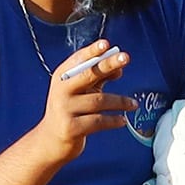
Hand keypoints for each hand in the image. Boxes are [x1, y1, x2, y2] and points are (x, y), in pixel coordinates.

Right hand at [35, 40, 133, 162]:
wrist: (50, 141)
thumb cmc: (70, 111)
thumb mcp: (81, 92)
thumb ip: (98, 78)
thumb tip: (119, 69)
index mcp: (62, 77)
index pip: (78, 60)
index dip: (92, 51)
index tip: (106, 44)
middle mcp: (61, 90)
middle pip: (88, 74)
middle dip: (108, 64)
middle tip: (126, 57)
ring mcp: (64, 109)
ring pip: (99, 100)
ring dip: (120, 101)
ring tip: (133, 104)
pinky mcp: (71, 128)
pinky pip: (98, 121)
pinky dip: (113, 120)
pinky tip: (123, 120)